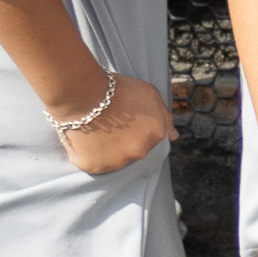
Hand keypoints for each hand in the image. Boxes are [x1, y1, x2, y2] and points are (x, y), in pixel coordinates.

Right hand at [51, 68, 173, 177]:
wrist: (85, 94)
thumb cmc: (118, 90)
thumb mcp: (151, 95)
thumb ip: (164, 118)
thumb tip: (174, 137)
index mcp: (156, 134)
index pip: (148, 138)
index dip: (133, 128)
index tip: (122, 119)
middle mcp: (140, 151)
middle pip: (132, 150)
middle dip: (121, 141)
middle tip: (107, 125)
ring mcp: (118, 161)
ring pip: (113, 159)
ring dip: (105, 150)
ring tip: (94, 131)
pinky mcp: (95, 167)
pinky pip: (91, 164)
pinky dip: (86, 155)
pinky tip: (83, 139)